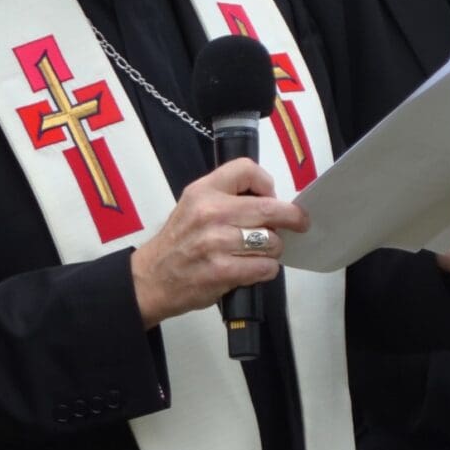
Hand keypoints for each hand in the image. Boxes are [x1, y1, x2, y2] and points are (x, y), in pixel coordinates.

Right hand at [130, 158, 307, 326]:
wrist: (150, 279)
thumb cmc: (177, 243)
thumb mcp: (192, 205)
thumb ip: (226, 197)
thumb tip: (269, 201)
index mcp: (203, 191)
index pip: (247, 170)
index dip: (267, 183)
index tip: (271, 197)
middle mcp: (210, 212)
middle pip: (269, 208)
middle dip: (291, 218)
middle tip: (299, 223)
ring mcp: (216, 243)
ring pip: (271, 241)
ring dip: (274, 249)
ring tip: (261, 252)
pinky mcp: (222, 271)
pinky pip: (265, 267)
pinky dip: (267, 270)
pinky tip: (256, 270)